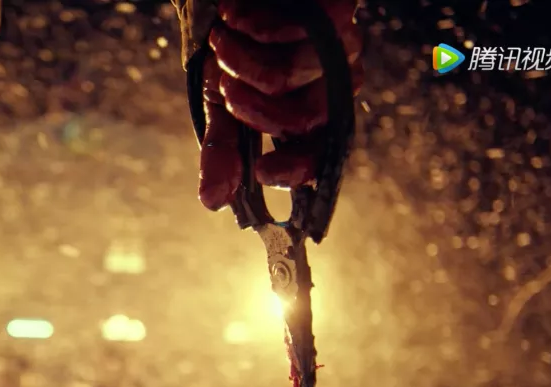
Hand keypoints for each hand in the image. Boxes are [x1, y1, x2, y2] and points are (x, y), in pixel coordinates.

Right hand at [197, 0, 363, 210]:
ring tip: (223, 38)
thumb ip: (223, 150)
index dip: (297, 170)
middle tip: (224, 89)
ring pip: (289, 77)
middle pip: (305, 119)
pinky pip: (291, 32)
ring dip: (240, 60)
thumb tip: (212, 203)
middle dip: (253, 109)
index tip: (262, 173)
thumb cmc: (235, 43)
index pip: (319, 155)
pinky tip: (235, 14)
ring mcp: (338, 45)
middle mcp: (332, 84)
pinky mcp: (336, 9)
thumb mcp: (221, 100)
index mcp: (310, 115)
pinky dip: (250, 25)